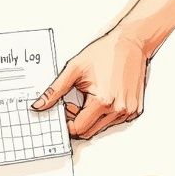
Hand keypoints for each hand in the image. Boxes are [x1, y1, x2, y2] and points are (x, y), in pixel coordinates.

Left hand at [32, 30, 149, 139]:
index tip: (64, 110)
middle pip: (89, 132)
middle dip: (77, 121)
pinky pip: (113, 121)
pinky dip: (104, 114)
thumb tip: (40, 105)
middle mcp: (118, 110)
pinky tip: (102, 97)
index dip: (67, 122)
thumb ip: (55, 90)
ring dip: (91, 118)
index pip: (78, 128)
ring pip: (101, 128)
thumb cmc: (105, 52)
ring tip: (89, 97)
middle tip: (75, 103)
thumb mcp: (74, 69)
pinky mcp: (134, 110)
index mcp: (103, 101)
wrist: (130, 43)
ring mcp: (128, 111)